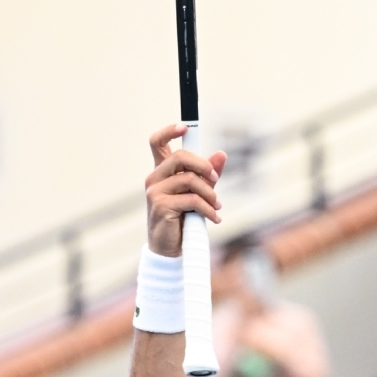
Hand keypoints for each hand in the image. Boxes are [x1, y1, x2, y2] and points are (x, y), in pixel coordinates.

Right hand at [144, 124, 226, 257]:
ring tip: (217, 206)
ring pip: (190, 180)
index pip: (157, 142)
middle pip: (181, 157)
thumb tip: (222, 154)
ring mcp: (155, 191)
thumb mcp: (199, 194)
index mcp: (161, 171)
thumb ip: (208, 174)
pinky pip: (192, 200)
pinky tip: (215, 218)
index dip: (169, 131)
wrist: (170, 250)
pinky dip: (208, 209)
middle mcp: (154, 178)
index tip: (186, 127)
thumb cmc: (183, 220)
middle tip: (216, 179)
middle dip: (204, 166)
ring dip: (210, 194)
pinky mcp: (161, 206)